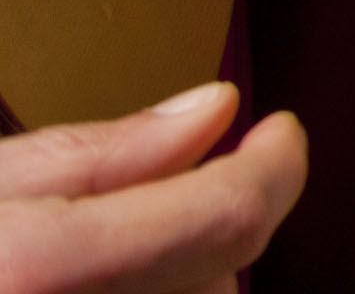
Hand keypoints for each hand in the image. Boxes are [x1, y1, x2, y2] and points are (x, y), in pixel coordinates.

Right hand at [0, 83, 304, 293]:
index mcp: (42, 267)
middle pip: (217, 273)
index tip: (280, 134)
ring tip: (104, 254)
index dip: (272, 167)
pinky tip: (107, 281)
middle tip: (150, 200)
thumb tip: (213, 110)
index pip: (225, 217)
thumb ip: (102, 153)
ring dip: (186, 271)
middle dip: (205, 226)